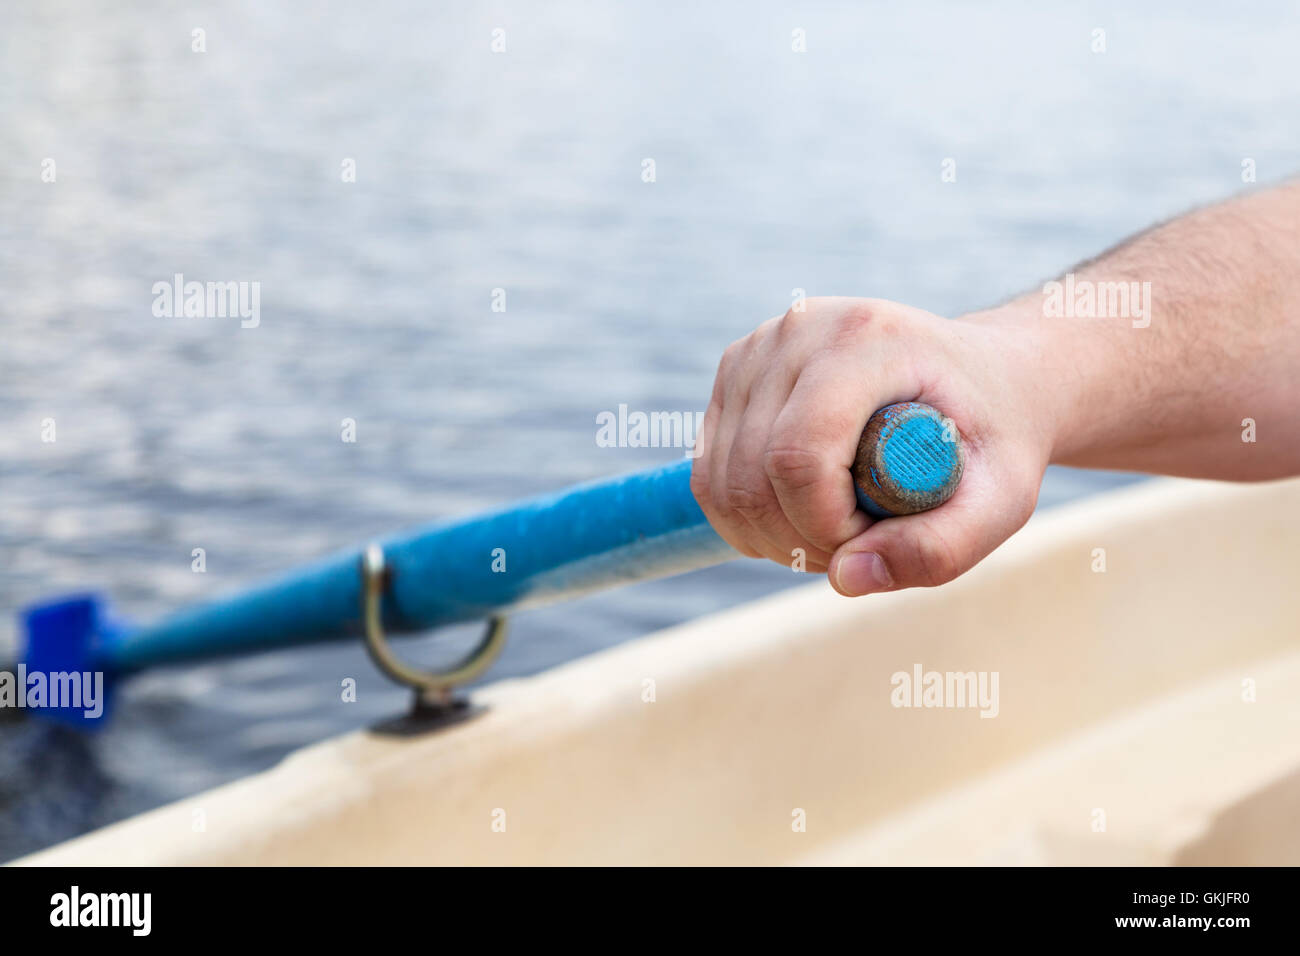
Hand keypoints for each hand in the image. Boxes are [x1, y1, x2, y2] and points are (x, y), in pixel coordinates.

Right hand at [690, 297, 1054, 594]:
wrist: (984, 378)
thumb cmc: (993, 439)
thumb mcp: (1001, 501)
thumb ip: (938, 548)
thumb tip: (844, 579)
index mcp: (867, 341)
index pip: (797, 456)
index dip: (825, 526)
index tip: (878, 535)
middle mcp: (799, 330)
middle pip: (749, 477)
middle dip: (799, 539)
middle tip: (863, 542)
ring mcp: (758, 347)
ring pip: (720, 484)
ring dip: (772, 534)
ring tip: (839, 525)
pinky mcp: (734, 370)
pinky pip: (709, 474)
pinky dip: (748, 516)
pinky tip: (804, 509)